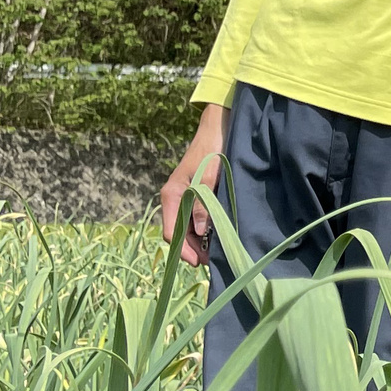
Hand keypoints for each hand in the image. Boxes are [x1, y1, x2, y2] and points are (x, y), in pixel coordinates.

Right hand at [161, 105, 225, 268]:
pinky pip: (195, 218)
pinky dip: (203, 229)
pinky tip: (216, 236)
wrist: (219, 127)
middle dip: (191, 249)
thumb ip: (203, 203)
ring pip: (187, 227)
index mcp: (172, 195)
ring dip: (198, 241)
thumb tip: (201, 231)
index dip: (183, 250)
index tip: (198, 262)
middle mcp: (174, 198)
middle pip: (178, 233)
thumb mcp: (209, 176)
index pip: (171, 232)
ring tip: (215, 252)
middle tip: (211, 262)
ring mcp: (184, 197)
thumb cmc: (213, 149)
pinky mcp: (195, 194)